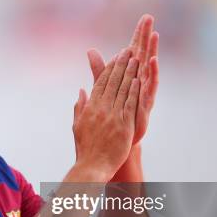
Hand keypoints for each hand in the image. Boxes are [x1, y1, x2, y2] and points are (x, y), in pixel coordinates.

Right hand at [73, 48, 139, 181]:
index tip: (116, 56)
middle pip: (111, 82)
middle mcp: (100, 109)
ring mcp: (112, 116)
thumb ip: (79, 107)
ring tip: (135, 58)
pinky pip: (129, 104)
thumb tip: (81, 91)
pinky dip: (133, 90)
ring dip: (129, 72)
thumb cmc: (85, 149)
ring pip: (121, 89)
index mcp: (90, 108)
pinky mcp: (123, 125)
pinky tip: (138, 79)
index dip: (109, 68)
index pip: (100, 83)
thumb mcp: (77, 125)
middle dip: (120, 64)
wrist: (92, 167)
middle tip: (128, 50)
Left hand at [87, 15, 158, 144]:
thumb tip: (90, 50)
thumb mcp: (104, 88)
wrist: (117, 142)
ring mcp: (143, 92)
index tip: (144, 18)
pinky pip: (150, 86)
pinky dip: (152, 73)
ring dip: (152, 51)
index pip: (134, 52)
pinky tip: (153, 61)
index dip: (138, 35)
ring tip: (154, 34)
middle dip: (146, 36)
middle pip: (143, 54)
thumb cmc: (113, 115)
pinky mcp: (145, 104)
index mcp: (130, 77)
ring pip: (148, 68)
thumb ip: (99, 69)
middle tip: (150, 18)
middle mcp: (139, 82)